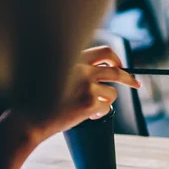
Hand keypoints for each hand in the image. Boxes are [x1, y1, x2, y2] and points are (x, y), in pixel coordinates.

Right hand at [25, 46, 140, 143]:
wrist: (31, 117)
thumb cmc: (44, 97)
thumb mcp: (60, 75)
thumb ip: (80, 70)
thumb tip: (109, 72)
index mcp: (74, 59)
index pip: (105, 52)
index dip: (116, 60)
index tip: (122, 66)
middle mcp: (82, 69)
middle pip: (116, 71)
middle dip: (129, 79)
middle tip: (137, 84)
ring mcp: (87, 86)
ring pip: (113, 94)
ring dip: (106, 102)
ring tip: (89, 107)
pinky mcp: (90, 102)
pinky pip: (107, 108)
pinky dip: (100, 113)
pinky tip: (86, 115)